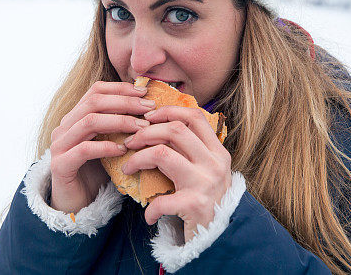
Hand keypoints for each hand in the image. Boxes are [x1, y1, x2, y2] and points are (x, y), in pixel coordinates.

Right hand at [47, 81, 155, 213]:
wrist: (76, 204)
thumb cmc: (97, 172)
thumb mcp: (110, 142)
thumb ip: (120, 124)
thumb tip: (148, 105)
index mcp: (75, 116)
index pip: (96, 90)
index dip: (121, 88)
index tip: (144, 92)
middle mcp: (64, 126)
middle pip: (94, 102)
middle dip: (125, 102)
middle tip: (149, 108)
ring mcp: (59, 145)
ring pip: (90, 121)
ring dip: (120, 121)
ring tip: (141, 128)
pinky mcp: (60, 165)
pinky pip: (84, 149)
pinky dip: (106, 147)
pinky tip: (123, 150)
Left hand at [120, 104, 231, 241]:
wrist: (222, 239)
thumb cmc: (208, 202)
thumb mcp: (208, 172)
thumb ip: (192, 151)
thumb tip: (158, 127)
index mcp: (218, 151)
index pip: (194, 116)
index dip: (168, 111)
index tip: (148, 118)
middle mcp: (214, 163)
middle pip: (174, 130)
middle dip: (146, 132)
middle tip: (129, 142)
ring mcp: (205, 183)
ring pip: (161, 154)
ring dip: (137, 159)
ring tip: (128, 168)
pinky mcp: (194, 205)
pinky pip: (160, 200)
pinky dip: (149, 209)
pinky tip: (148, 216)